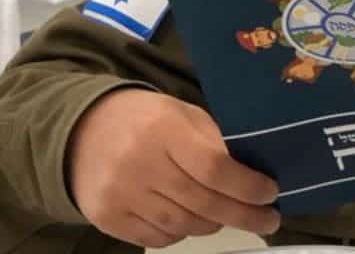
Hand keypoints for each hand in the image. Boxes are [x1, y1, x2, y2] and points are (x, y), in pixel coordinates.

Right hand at [66, 89, 280, 247]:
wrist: (83, 130)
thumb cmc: (147, 119)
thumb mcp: (183, 115)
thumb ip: (215, 142)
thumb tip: (255, 174)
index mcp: (163, 129)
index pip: (213, 167)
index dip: (247, 186)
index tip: (271, 193)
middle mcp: (139, 163)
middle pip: (202, 202)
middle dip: (243, 215)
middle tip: (268, 220)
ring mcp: (119, 194)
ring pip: (182, 225)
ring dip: (214, 225)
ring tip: (231, 217)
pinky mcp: (106, 218)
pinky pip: (157, 238)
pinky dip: (182, 234)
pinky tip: (194, 221)